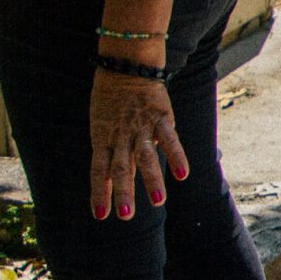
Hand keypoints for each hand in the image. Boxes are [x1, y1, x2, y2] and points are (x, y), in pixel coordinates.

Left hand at [89, 69, 187, 220]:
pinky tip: (182, 174)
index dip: (99, 192)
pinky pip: (169, 139)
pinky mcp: (161, 117)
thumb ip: (112, 148)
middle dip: (123, 192)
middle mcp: (120, 135)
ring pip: (145, 156)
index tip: (100, 216)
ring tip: (158, 201)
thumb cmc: (111, 97)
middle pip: (121, 167)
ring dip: (151, 179)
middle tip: (125, 216)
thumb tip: (119, 175)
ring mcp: (141, 127)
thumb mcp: (102, 122)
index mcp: (102, 137)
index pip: (98, 169)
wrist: (126, 63)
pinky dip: (176, 156)